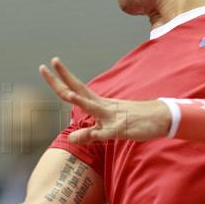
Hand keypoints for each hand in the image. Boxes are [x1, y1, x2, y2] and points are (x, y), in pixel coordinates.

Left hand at [39, 57, 170, 142]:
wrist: (160, 118)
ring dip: (79, 101)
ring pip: (92, 107)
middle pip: (77, 90)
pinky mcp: (120, 128)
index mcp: (97, 103)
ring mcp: (110, 116)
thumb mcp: (106, 130)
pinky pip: (107, 132)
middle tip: (44, 66)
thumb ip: (89, 133)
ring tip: (66, 93)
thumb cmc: (133, 121)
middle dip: (60, 80)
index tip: (46, 67)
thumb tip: (71, 137)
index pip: (74, 88)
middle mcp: (101, 105)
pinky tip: (88, 134)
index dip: (60, 79)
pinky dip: (96, 133)